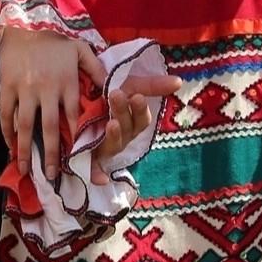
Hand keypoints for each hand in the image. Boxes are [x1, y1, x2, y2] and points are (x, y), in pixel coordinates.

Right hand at [0, 26, 102, 179]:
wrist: (22, 25)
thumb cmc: (53, 40)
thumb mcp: (79, 50)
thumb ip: (95, 70)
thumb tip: (109, 89)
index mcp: (67, 82)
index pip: (73, 117)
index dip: (75, 139)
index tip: (76, 159)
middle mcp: (47, 89)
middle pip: (50, 127)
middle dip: (50, 154)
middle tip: (51, 175)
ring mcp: (25, 89)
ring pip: (25, 125)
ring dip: (24, 149)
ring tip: (25, 169)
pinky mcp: (7, 87)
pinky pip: (6, 114)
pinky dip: (7, 132)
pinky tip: (10, 146)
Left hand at [97, 68, 183, 182]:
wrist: (81, 102)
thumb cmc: (110, 96)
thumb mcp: (129, 87)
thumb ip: (152, 85)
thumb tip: (179, 82)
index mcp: (132, 123)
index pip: (141, 119)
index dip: (140, 110)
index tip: (137, 97)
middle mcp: (122, 137)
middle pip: (126, 129)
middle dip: (122, 113)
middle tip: (115, 95)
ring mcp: (106, 147)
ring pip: (113, 144)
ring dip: (114, 136)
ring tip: (111, 123)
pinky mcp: (90, 157)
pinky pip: (94, 168)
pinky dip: (98, 175)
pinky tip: (102, 180)